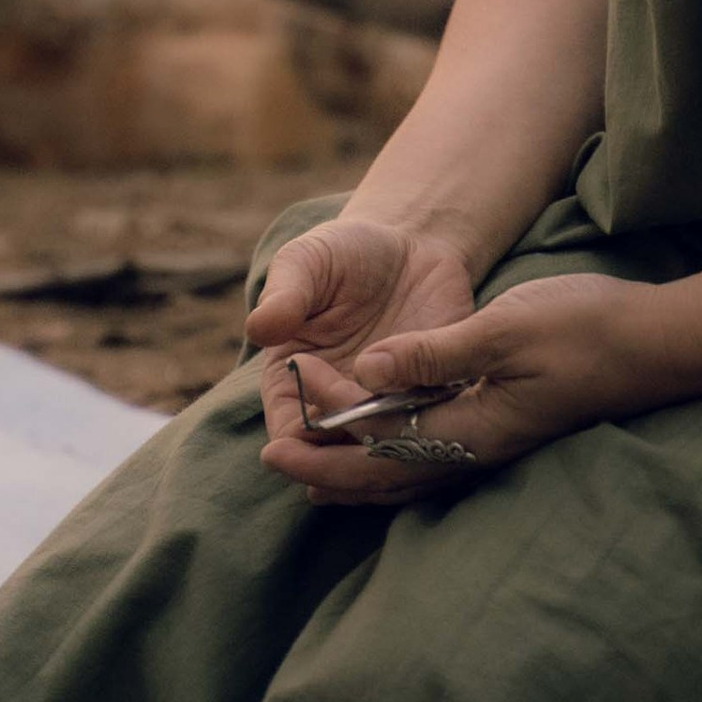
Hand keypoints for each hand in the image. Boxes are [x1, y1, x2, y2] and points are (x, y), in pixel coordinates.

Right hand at [246, 218, 478, 474]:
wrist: (410, 244)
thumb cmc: (342, 253)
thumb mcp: (307, 262)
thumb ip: (285, 294)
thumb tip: (259, 327)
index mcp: (292, 384)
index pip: (288, 436)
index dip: (300, 438)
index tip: (316, 414)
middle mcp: (338, 407)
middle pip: (339, 457)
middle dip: (352, 446)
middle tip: (369, 406)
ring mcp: (387, 407)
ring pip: (389, 449)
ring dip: (398, 437)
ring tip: (406, 395)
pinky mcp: (435, 397)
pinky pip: (437, 425)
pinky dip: (439, 423)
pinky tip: (442, 395)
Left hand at [256, 269, 677, 504]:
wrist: (659, 345)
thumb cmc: (587, 329)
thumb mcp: (506, 329)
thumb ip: (435, 353)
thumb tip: (370, 369)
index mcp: (470, 428)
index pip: (379, 434)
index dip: (328, 415)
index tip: (290, 383)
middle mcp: (475, 449)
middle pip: (384, 474)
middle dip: (324, 465)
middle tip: (268, 452)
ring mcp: (492, 446)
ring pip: (407, 476)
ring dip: (352, 473)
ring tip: (307, 471)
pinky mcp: (503, 433)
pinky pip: (431, 461)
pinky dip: (390, 462)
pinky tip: (380, 452)